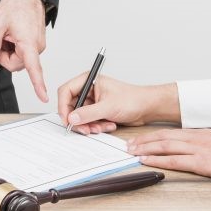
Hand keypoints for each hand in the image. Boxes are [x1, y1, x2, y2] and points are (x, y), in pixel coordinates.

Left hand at [0, 0, 47, 101]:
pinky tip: (13, 34)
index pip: (34, 68)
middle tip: (0, 39)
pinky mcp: (37, 43)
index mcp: (28, 43)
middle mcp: (37, 46)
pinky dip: (14, 47)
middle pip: (16, 64)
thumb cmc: (15, 6)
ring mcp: (38, 45)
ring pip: (19, 59)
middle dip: (4, 55)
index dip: (38, 84)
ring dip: (9, 50)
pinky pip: (23, 53)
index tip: (43, 97)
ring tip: (8, 34)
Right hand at [57, 75, 180, 133]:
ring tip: (101, 127)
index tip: (67, 119)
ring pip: (80, 116)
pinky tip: (109, 125)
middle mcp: (89, 90)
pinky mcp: (98, 111)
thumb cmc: (132, 99)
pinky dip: (97, 126)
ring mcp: (93, 101)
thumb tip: (72, 118)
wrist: (147, 108)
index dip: (63, 106)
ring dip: (89, 125)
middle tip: (85, 129)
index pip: (66, 91)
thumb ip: (88, 113)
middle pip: (71, 106)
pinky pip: (90, 121)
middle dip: (78, 120)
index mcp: (88, 81)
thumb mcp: (108, 106)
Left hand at [127, 128, 210, 182]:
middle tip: (129, 144)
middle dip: (144, 140)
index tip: (141, 138)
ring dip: (146, 149)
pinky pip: (175, 161)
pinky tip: (147, 161)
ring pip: (164, 146)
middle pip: (163, 136)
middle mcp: (196, 138)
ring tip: (132, 152)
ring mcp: (198, 149)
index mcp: (201, 133)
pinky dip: (158, 160)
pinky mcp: (202, 162)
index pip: (171, 132)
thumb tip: (201, 147)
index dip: (153, 135)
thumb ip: (209, 143)